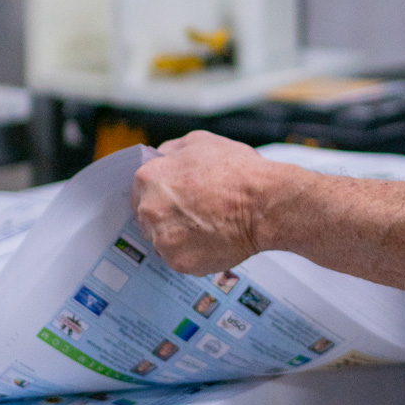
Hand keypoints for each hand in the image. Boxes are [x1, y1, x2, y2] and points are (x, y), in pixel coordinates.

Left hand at [132, 131, 279, 273]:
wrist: (265, 204)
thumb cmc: (238, 172)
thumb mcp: (201, 142)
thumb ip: (172, 150)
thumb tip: (162, 156)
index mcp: (149, 179)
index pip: (140, 191)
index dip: (160, 194)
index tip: (175, 199)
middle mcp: (149, 210)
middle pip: (148, 218)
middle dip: (168, 216)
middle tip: (196, 214)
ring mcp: (163, 239)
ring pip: (163, 241)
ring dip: (180, 237)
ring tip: (208, 227)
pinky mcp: (179, 262)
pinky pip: (180, 259)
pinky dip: (195, 254)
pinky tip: (213, 241)